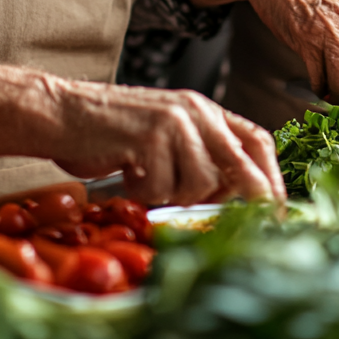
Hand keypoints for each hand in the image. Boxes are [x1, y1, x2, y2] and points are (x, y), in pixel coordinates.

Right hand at [53, 83, 284, 205]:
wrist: (62, 112)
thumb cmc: (111, 134)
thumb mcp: (166, 137)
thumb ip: (198, 159)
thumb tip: (232, 203)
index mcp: (205, 110)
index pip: (257, 141)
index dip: (272, 179)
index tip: (276, 213)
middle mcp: (196, 111)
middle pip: (241, 166)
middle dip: (245, 203)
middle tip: (236, 227)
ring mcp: (175, 121)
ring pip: (200, 184)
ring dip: (172, 198)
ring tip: (146, 183)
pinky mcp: (150, 135)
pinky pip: (162, 188)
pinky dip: (144, 195)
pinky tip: (127, 176)